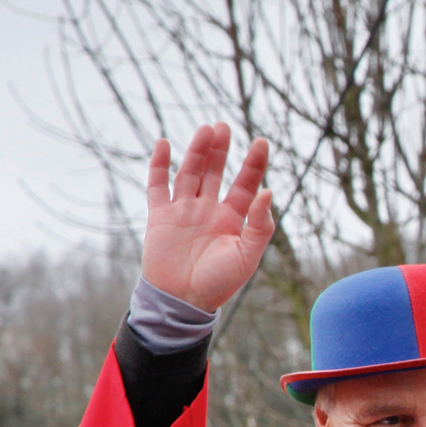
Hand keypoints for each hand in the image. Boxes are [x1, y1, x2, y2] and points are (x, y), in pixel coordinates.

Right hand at [144, 123, 273, 311]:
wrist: (183, 300)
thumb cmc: (219, 282)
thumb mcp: (248, 255)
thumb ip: (260, 225)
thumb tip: (268, 192)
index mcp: (233, 218)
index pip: (245, 184)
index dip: (253, 163)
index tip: (261, 141)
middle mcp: (209, 210)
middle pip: (215, 172)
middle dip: (221, 150)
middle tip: (224, 126)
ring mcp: (184, 210)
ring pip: (190, 173)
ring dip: (197, 151)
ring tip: (206, 130)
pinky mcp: (160, 216)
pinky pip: (158, 185)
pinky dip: (160, 165)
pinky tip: (165, 144)